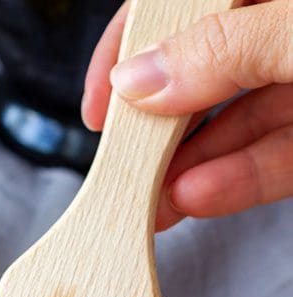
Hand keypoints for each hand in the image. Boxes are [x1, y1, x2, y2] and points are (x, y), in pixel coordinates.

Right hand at [82, 0, 292, 229]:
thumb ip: (222, 50)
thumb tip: (140, 79)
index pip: (177, 6)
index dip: (130, 51)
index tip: (99, 105)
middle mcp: (284, 29)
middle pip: (201, 72)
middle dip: (159, 126)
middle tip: (123, 166)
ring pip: (237, 121)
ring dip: (191, 166)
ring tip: (155, 201)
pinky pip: (276, 154)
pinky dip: (237, 181)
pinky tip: (200, 198)